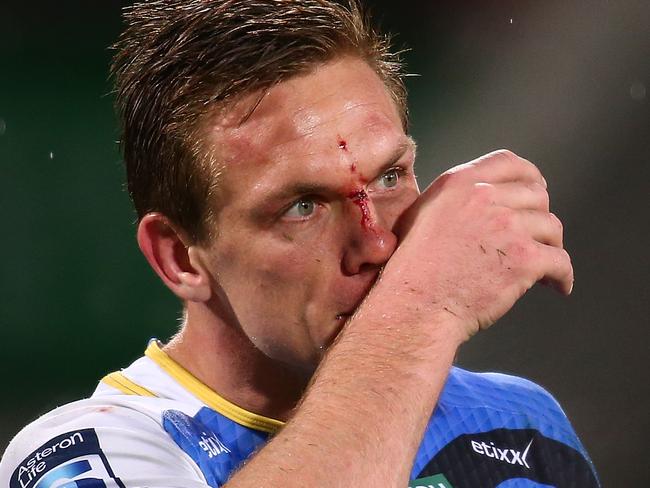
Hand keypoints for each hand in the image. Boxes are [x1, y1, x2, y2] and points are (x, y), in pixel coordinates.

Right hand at [383, 149, 572, 341]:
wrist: (416, 305)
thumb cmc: (411, 270)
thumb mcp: (421, 216)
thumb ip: (454, 201)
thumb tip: (480, 204)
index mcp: (459, 183)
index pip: (508, 163)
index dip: (529, 176)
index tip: (536, 190)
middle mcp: (485, 198)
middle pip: (535, 196)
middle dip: (539, 216)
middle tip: (538, 237)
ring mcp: (508, 227)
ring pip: (551, 227)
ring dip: (550, 245)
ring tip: (544, 266)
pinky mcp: (524, 259)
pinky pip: (560, 262)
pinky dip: (563, 275)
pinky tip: (557, 285)